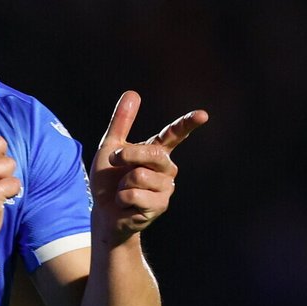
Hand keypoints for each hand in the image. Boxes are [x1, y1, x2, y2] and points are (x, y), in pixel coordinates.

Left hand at [90, 91, 207, 241]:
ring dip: (122, 183)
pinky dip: (122, 199)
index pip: (174, 134)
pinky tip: (126, 204)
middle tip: (115, 162)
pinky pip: (134, 194)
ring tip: (124, 190)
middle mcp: (166, 169)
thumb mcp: (110, 147)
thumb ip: (121, 122)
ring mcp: (165, 188)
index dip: (187, 124)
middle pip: (152, 154)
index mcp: (156, 152)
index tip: (203, 115)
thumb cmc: (109, 180)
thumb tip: (132, 93)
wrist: (104, 212)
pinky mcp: (160, 206)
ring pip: (140, 175)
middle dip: (127, 155)